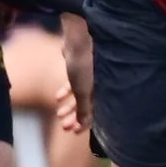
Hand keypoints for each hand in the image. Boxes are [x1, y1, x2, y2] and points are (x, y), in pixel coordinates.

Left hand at [61, 17, 94, 131]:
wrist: (80, 36)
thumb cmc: (86, 64)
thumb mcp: (82, 91)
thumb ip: (83, 109)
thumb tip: (82, 125)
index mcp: (108, 88)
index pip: (99, 111)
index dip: (86, 123)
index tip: (74, 131)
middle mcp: (104, 81)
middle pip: (89, 104)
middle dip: (75, 116)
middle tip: (64, 126)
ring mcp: (93, 73)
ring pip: (81, 93)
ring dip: (70, 105)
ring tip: (58, 115)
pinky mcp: (83, 65)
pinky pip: (76, 82)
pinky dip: (67, 90)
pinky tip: (57, 97)